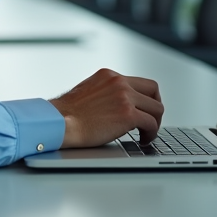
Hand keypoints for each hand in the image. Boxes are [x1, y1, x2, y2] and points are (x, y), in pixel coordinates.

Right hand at [49, 69, 163, 147]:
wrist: (59, 122)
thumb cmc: (67, 114)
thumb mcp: (88, 92)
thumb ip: (105, 93)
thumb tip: (116, 106)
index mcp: (109, 76)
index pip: (139, 81)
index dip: (146, 97)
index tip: (144, 108)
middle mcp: (119, 82)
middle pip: (153, 90)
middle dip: (155, 107)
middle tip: (151, 120)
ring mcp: (125, 97)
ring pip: (156, 108)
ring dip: (155, 122)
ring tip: (147, 133)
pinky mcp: (128, 114)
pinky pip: (151, 123)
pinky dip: (151, 133)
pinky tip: (143, 140)